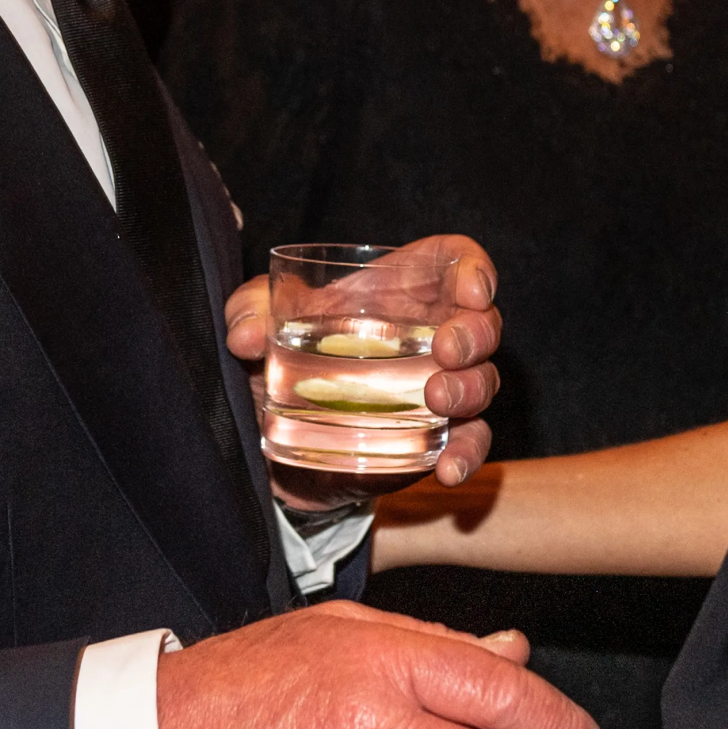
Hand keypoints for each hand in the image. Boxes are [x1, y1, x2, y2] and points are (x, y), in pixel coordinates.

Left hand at [226, 234, 502, 492]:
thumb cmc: (282, 353)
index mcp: (402, 288)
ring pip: (484, 380)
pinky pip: (471, 442)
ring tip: (438, 398)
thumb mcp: (260, 322)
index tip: (470, 288)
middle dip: (476, 333)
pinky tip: (449, 467)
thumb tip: (244, 335)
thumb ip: (248, 311)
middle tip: (446, 350)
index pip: (456, 261)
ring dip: (471, 388)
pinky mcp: (435, 436)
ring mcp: (440, 386)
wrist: (277, 431)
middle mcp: (432, 332)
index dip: (474, 268)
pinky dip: (468, 454)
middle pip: (483, 321)